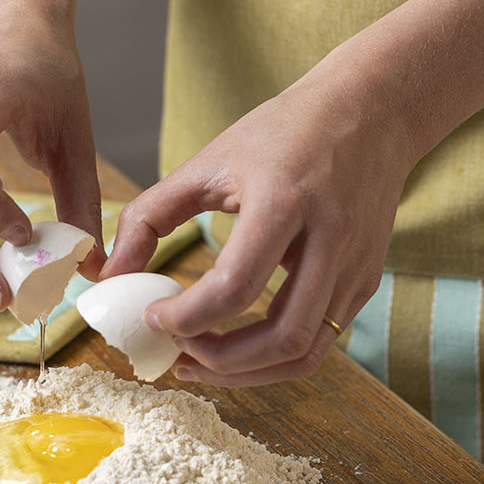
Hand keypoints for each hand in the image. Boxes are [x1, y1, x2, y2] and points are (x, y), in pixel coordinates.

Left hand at [103, 45, 415, 385]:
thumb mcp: (210, 160)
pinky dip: (275, 356)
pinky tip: (239, 343)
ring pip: (307, 354)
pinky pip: (322, 341)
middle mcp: (331, 240)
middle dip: (221, 362)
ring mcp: (356, 267)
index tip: (153, 315)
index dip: (186, 317)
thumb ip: (152, 215)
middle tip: (178, 353)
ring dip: (250, 372)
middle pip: (282, 338)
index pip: (235, 287)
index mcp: (285, 203)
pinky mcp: (365, 282)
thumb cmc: (285, 131)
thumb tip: (111, 273)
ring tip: (203, 361)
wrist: (372, 110)